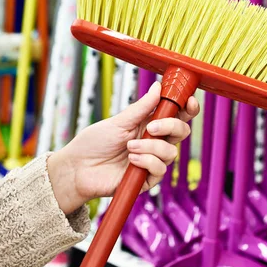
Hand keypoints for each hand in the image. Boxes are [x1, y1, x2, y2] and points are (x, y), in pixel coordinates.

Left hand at [47, 81, 199, 214]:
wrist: (77, 169)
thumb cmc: (94, 143)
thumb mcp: (118, 121)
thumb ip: (141, 107)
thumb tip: (159, 87)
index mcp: (149, 124)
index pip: (177, 115)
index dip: (188, 108)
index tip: (189, 100)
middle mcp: (154, 142)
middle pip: (181, 132)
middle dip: (171, 126)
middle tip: (151, 127)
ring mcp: (152, 160)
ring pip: (172, 152)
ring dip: (150, 148)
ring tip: (129, 148)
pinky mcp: (147, 179)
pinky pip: (160, 169)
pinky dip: (146, 162)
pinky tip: (131, 160)